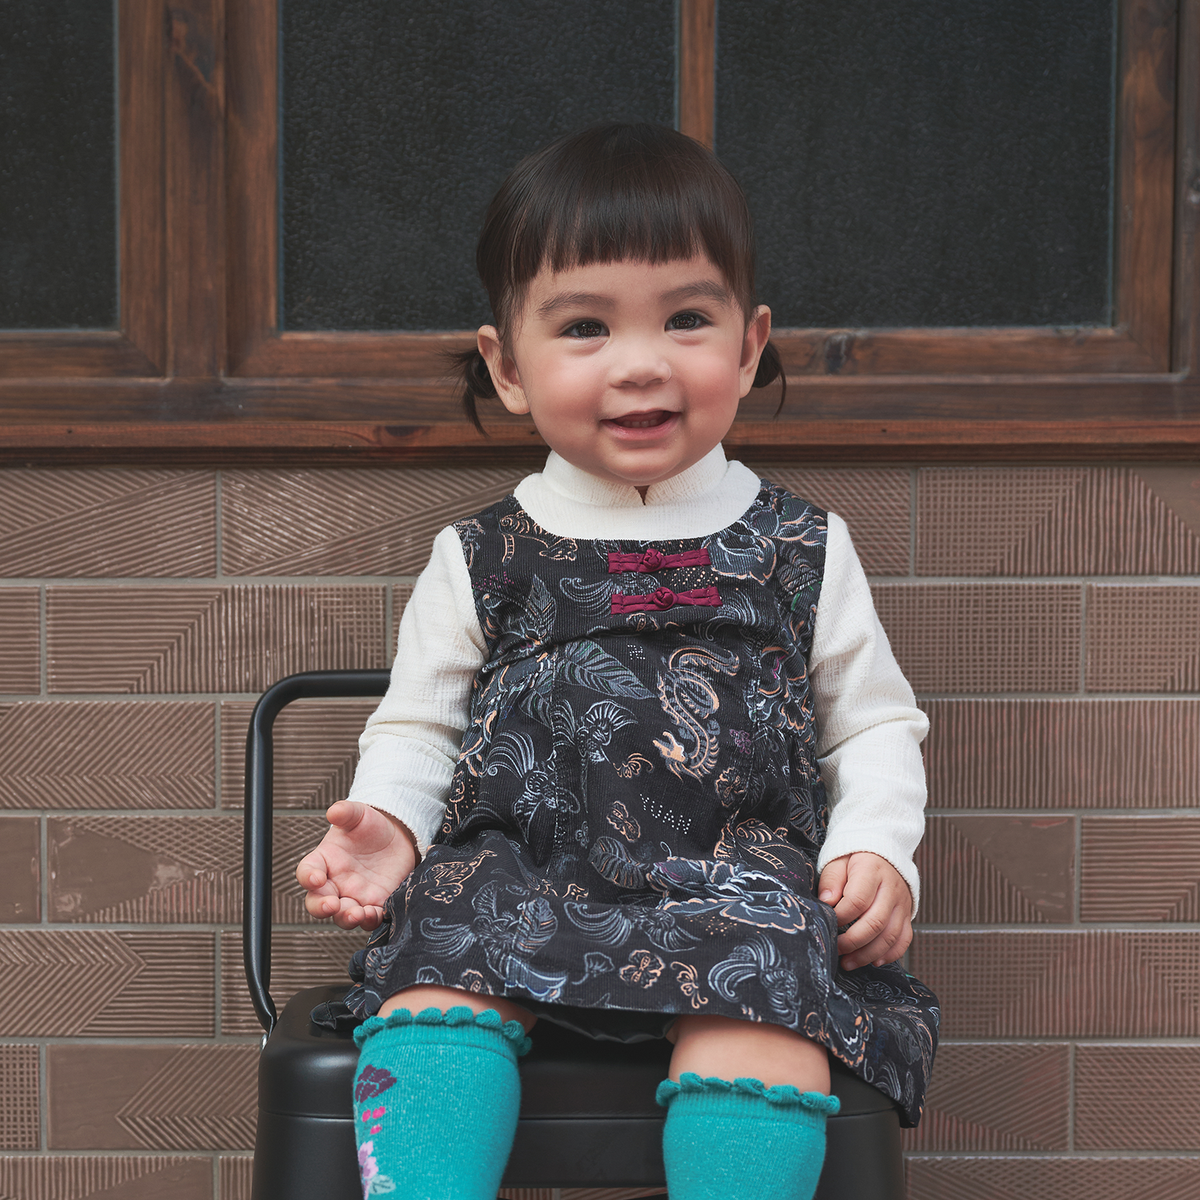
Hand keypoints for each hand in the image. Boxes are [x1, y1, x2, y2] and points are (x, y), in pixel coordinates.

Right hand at [296, 801, 416, 930]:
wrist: (396, 837)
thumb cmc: (370, 826)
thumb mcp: (358, 814)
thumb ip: (345, 812)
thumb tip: (334, 811)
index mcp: (324, 860)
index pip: (307, 871)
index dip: (308, 877)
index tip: (316, 878)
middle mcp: (335, 882)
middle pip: (317, 902)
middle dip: (321, 907)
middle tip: (331, 905)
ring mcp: (354, 896)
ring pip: (342, 916)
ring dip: (346, 918)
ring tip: (356, 913)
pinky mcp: (375, 903)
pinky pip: (368, 919)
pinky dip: (370, 920)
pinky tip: (375, 914)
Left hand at [817, 852, 912, 970]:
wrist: (883, 854)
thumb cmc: (855, 860)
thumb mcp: (838, 861)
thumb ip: (831, 880)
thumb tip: (826, 901)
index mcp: (872, 871)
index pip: (857, 900)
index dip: (841, 916)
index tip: (828, 923)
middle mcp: (891, 889)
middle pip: (875, 922)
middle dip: (852, 942)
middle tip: (836, 950)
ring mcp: (902, 904)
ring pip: (890, 936)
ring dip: (868, 954)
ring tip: (848, 962)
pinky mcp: (907, 915)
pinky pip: (904, 939)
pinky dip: (890, 954)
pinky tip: (873, 961)